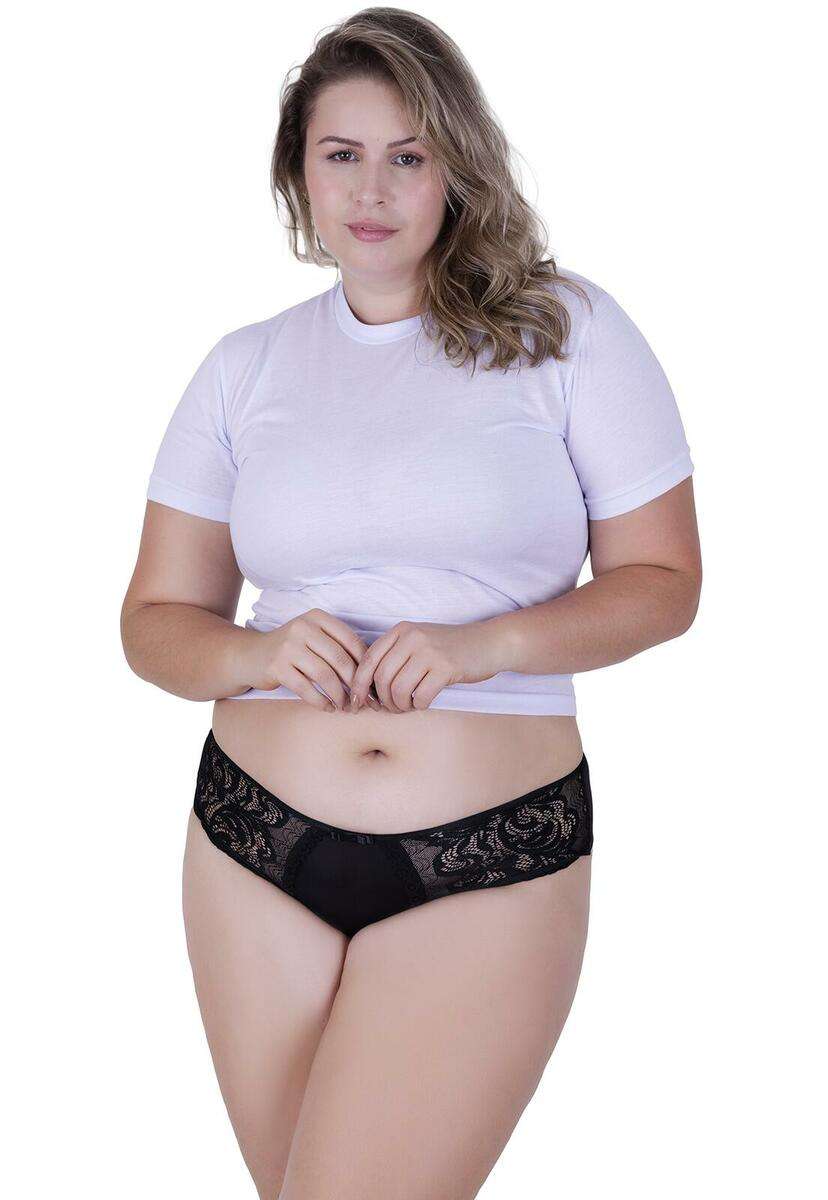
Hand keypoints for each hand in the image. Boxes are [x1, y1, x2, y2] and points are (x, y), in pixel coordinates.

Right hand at [244, 608, 381, 712]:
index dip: (364, 665)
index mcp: (317, 617)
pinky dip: (320, 701)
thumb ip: (337, 646)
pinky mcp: (277, 666)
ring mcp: (288, 646)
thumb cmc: (291, 650)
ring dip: (338, 695)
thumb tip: (371, 671)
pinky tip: (327, 708)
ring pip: (325, 675)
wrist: (250, 655)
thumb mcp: (313, 638)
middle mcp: (303, 627)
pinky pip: (306, 688)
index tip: (369, 683)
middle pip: (340, 659)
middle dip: (354, 684)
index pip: (351, 641)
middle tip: (359, 700)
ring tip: (344, 706)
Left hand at [349, 619, 508, 713]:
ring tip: (408, 706)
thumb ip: (394, 657)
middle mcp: (412, 637)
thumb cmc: (450, 648)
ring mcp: (429, 651)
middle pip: (381, 678)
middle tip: (392, 708)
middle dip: (382, 701)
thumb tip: (365, 689)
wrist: (489, 642)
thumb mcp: (419, 642)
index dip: (358, 686)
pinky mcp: (446, 668)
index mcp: (401, 630)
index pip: (368, 660)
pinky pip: (420, 696)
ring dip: (400, 706)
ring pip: (398, 690)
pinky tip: (424, 702)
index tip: (358, 703)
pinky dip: (418, 706)